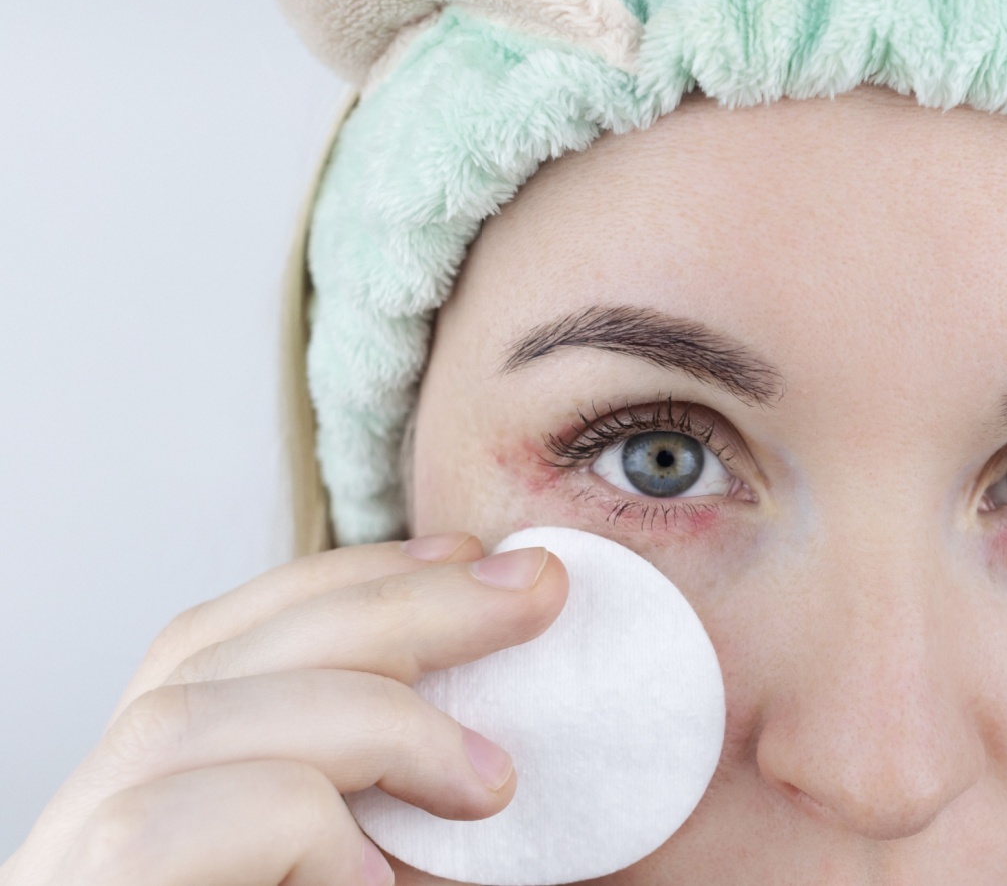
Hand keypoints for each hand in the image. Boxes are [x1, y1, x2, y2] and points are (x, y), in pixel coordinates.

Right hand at [0, 532, 566, 885]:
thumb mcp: (360, 878)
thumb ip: (395, 831)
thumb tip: (505, 762)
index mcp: (151, 801)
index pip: (225, 633)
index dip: (349, 575)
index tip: (476, 556)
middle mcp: (86, 826)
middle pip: (217, 647)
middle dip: (393, 602)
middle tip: (533, 591)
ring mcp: (70, 874)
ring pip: (194, 720)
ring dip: (367, 718)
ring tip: (488, 784)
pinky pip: (184, 824)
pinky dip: (302, 826)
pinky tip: (376, 881)